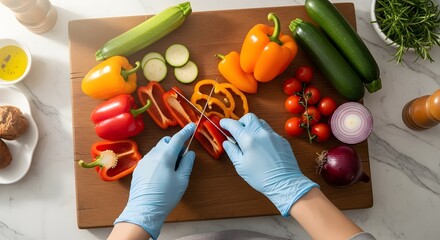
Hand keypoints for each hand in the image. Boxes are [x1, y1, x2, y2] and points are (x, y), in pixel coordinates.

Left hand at [114, 123, 195, 238]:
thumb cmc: (165, 196)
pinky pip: (151, 158)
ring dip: (166, 153)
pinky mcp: (139, 169)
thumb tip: (189, 153)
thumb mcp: (182, 180)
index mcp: (165, 156)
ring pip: (158, 150)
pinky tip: (161, 174)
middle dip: (175, 145)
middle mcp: (153, 155)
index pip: (177, 139)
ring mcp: (144, 161)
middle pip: (166, 142)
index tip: (191, 126)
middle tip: (181, 158)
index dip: (186, 132)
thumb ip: (187, 164)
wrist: (144, 210)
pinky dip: (158, 160)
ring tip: (172, 169)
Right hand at [220, 113, 317, 215]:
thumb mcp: (241, 166)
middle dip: (241, 122)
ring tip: (250, 139)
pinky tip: (262, 147)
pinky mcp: (282, 140)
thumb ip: (232, 151)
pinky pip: (270, 131)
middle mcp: (261, 133)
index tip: (222, 124)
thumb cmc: (261, 178)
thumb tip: (227, 143)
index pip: (234, 125)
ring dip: (252, 127)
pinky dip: (263, 134)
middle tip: (237, 131)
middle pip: (249, 118)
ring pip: (260, 122)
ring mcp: (273, 135)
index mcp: (249, 140)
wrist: (285, 183)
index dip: (226, 123)